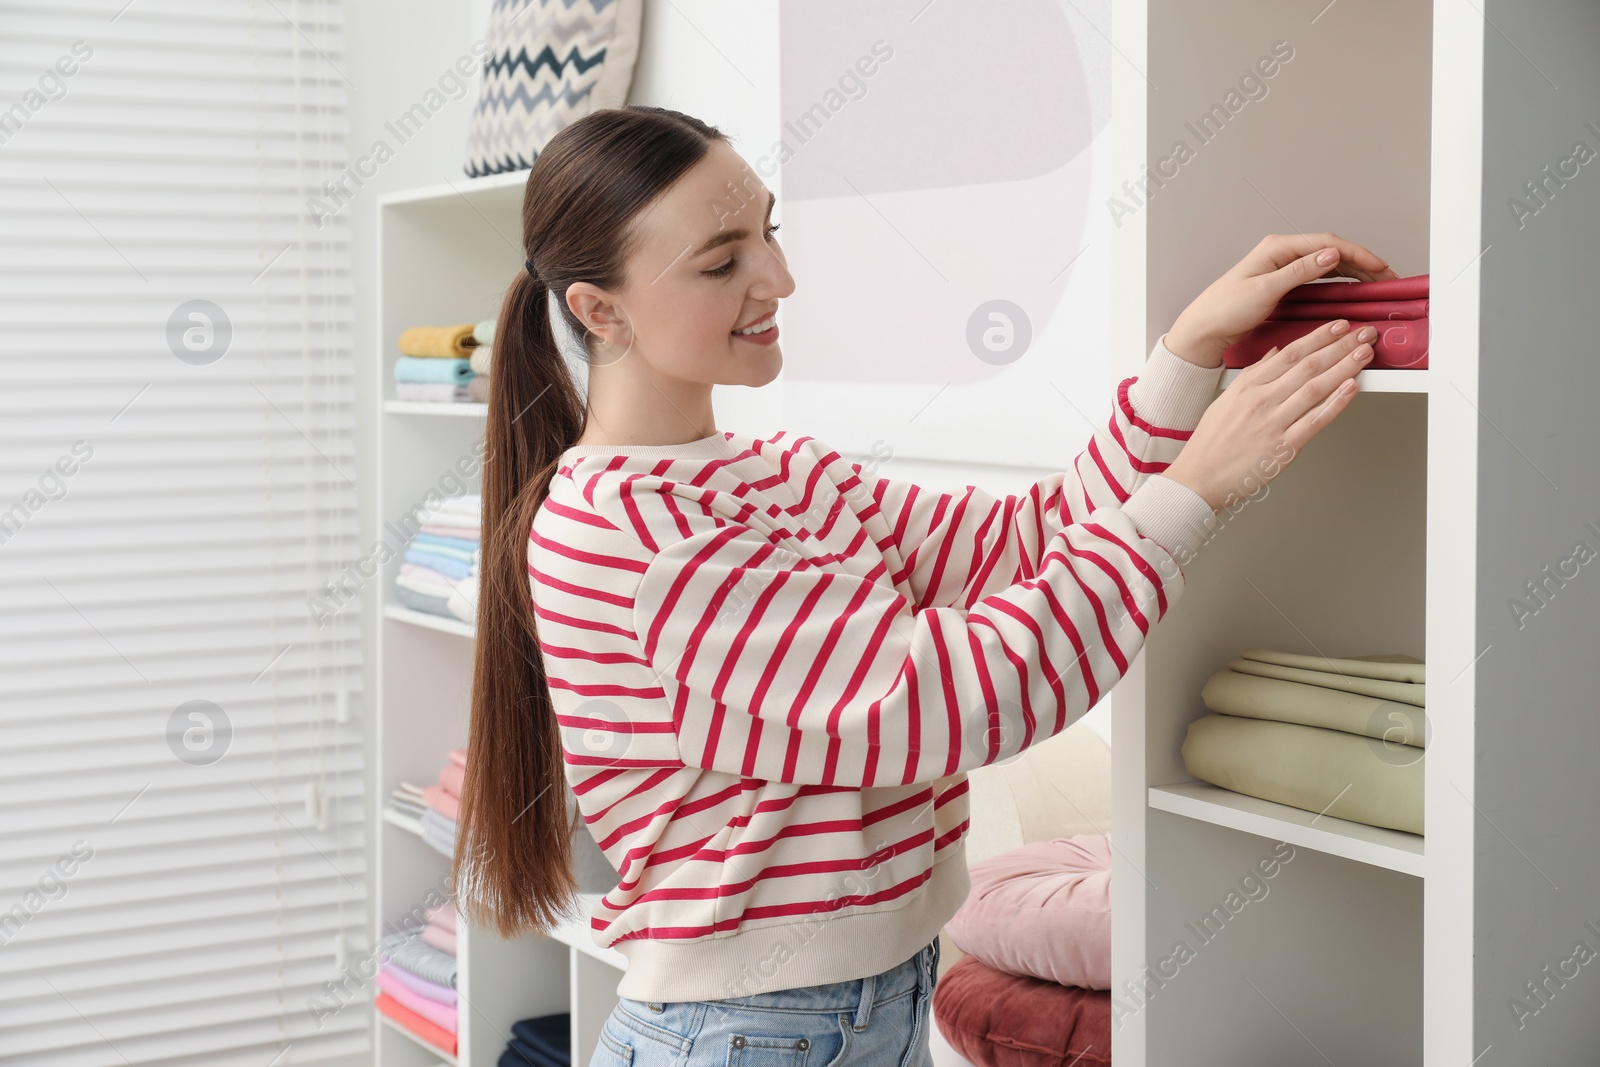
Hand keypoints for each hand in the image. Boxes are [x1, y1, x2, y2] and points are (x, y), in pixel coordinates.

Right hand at [1163, 319, 1377, 510]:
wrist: (1199, 477)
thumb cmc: (1211, 443)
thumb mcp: (1226, 399)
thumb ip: (1253, 374)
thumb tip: (1275, 353)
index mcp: (1247, 386)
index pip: (1290, 353)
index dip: (1319, 337)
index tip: (1339, 327)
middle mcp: (1261, 400)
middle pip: (1308, 366)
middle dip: (1340, 346)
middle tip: (1363, 334)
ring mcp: (1273, 423)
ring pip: (1315, 388)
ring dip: (1344, 368)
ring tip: (1364, 354)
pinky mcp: (1283, 448)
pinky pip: (1315, 421)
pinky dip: (1336, 403)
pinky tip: (1351, 388)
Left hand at [1164, 232, 1397, 367]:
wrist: (1205, 327)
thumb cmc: (1225, 309)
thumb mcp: (1265, 290)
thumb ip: (1299, 271)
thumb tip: (1330, 255)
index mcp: (1278, 248)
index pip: (1327, 243)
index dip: (1358, 254)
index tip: (1379, 267)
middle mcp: (1282, 253)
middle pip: (1332, 251)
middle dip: (1362, 262)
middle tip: (1386, 277)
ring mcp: (1283, 266)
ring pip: (1328, 263)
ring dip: (1354, 271)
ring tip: (1376, 282)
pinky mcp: (1283, 282)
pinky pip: (1318, 276)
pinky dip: (1339, 280)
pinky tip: (1352, 287)